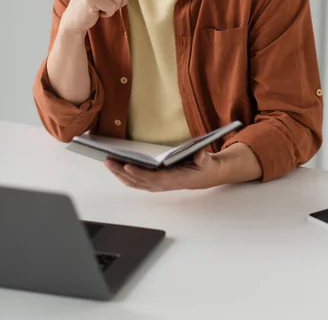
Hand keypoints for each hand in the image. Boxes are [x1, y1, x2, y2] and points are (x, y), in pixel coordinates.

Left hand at [105, 150, 223, 191]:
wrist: (205, 176)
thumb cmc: (204, 167)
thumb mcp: (207, 161)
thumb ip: (203, 158)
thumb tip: (199, 154)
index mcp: (174, 179)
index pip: (153, 178)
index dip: (139, 173)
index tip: (127, 165)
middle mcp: (163, 184)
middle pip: (139, 180)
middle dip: (122, 172)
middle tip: (109, 161)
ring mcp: (157, 185)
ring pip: (135, 182)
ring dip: (120, 174)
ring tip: (108, 163)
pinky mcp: (154, 183)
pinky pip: (136, 182)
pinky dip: (125, 176)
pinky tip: (116, 169)